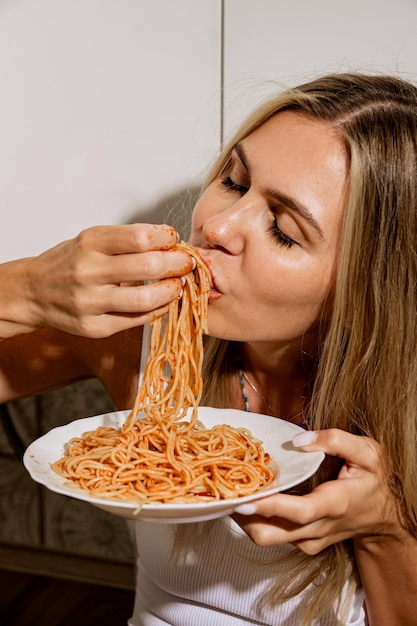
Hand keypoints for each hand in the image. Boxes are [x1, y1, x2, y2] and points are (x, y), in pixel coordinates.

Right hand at [2, 223, 192, 337]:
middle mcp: (88, 272)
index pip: (140, 237)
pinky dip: (158, 310)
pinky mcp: (95, 327)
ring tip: (178, 285)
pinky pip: (137, 320)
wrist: (33, 292)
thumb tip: (170, 242)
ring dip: (172, 291)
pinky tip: (163, 302)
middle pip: (148, 266)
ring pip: (146, 300)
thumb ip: (126, 241)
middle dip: (177, 264)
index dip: (166, 238)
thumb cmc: (69, 263)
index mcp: (89, 243)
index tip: (174, 240)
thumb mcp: (91, 241)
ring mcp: (90, 303)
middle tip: (187, 263)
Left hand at [233, 429, 401, 554]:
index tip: (242, 500)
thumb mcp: (367, 452)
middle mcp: (318, 528)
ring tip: (232, 489)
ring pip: (267, 538)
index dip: (269, 507)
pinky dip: (257, 518)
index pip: (299, 512)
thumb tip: (299, 440)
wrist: (385, 516)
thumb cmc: (374, 480)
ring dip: (245, 517)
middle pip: (271, 535)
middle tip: (224, 490)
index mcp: (335, 504)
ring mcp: (309, 540)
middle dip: (242, 517)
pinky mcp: (303, 543)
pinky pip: (273, 535)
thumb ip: (335, 440)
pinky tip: (252, 496)